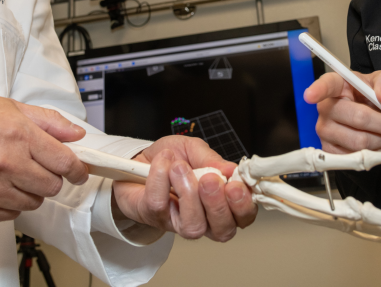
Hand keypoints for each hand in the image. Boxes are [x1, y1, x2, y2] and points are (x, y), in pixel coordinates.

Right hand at [0, 96, 88, 221]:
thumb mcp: (6, 107)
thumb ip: (46, 121)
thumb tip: (75, 134)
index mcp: (17, 134)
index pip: (65, 162)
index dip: (77, 169)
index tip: (78, 172)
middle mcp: (5, 163)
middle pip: (51, 187)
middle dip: (50, 179)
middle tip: (36, 169)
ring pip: (32, 204)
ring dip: (29, 193)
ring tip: (11, 176)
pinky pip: (8, 215)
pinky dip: (8, 204)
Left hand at [112, 135, 256, 241]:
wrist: (136, 160)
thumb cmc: (170, 159)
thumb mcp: (193, 150)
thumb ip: (211, 159)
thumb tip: (230, 170)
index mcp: (221, 203)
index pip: (242, 217)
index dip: (244, 206)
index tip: (236, 185)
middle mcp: (204, 219)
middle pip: (222, 230)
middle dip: (218, 205)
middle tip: (209, 180)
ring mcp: (178, 222)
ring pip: (193, 225)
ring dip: (189, 194)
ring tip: (180, 168)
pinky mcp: (153, 216)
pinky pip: (160, 204)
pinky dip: (161, 178)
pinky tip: (163, 162)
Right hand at [303, 70, 380, 153]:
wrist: (368, 113)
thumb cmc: (369, 94)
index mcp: (335, 85)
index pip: (324, 86)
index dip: (317, 90)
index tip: (310, 95)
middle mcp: (325, 107)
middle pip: (358, 118)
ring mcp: (324, 130)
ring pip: (360, 142)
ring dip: (380, 140)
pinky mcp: (329, 150)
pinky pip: (356, 157)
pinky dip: (372, 153)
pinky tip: (373, 142)